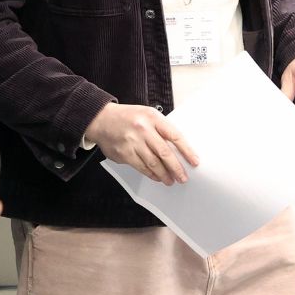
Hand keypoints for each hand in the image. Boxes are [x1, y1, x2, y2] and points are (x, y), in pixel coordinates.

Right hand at [83, 102, 200, 184]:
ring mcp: (133, 142)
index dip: (186, 151)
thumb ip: (161, 128)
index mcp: (152, 117)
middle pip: (165, 152)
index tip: (194, 161)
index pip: (175, 136)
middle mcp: (143, 129)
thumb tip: (177, 148)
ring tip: (170, 180)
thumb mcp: (147, 115)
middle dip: (176, 168)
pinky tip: (156, 177)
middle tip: (183, 177)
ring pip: (153, 163)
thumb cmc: (127, 117)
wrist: (101, 119)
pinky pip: (141, 167)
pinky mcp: (124, 153)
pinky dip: (151, 173)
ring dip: (164, 174)